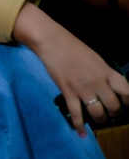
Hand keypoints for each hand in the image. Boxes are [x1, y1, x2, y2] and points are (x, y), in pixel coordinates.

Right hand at [13, 2, 128, 136]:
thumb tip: (110, 87)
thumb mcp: (94, 58)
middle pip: (113, 105)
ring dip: (100, 119)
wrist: (52, 41)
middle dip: (114, 112)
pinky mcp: (68, 92)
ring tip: (98, 118)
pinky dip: (80, 126)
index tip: (127, 104)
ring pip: (98, 113)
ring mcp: (82, 88)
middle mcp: (97, 81)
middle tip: (110, 111)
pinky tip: (82, 133)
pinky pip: (77, 115)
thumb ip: (103, 73)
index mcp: (105, 70)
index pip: (126, 90)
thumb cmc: (73, 47)